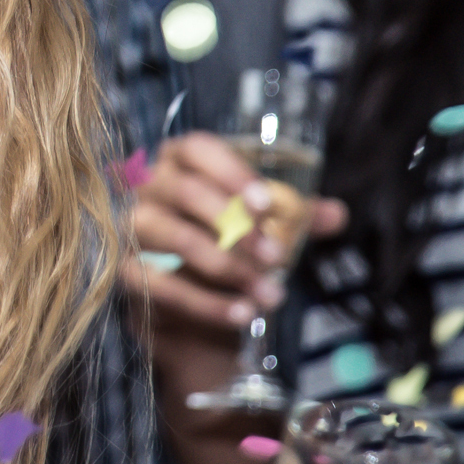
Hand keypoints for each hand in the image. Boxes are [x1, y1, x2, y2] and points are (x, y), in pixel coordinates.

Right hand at [130, 129, 348, 350]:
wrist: (191, 309)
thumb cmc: (225, 247)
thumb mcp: (265, 228)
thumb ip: (298, 217)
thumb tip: (336, 213)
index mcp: (179, 163)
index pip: (196, 149)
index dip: (230, 172)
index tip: (266, 204)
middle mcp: (149, 188)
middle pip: (184, 190)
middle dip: (235, 223)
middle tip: (276, 254)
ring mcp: (133, 230)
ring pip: (174, 237)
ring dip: (227, 266)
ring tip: (270, 293)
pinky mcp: (127, 272)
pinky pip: (162, 285)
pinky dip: (206, 304)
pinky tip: (243, 314)